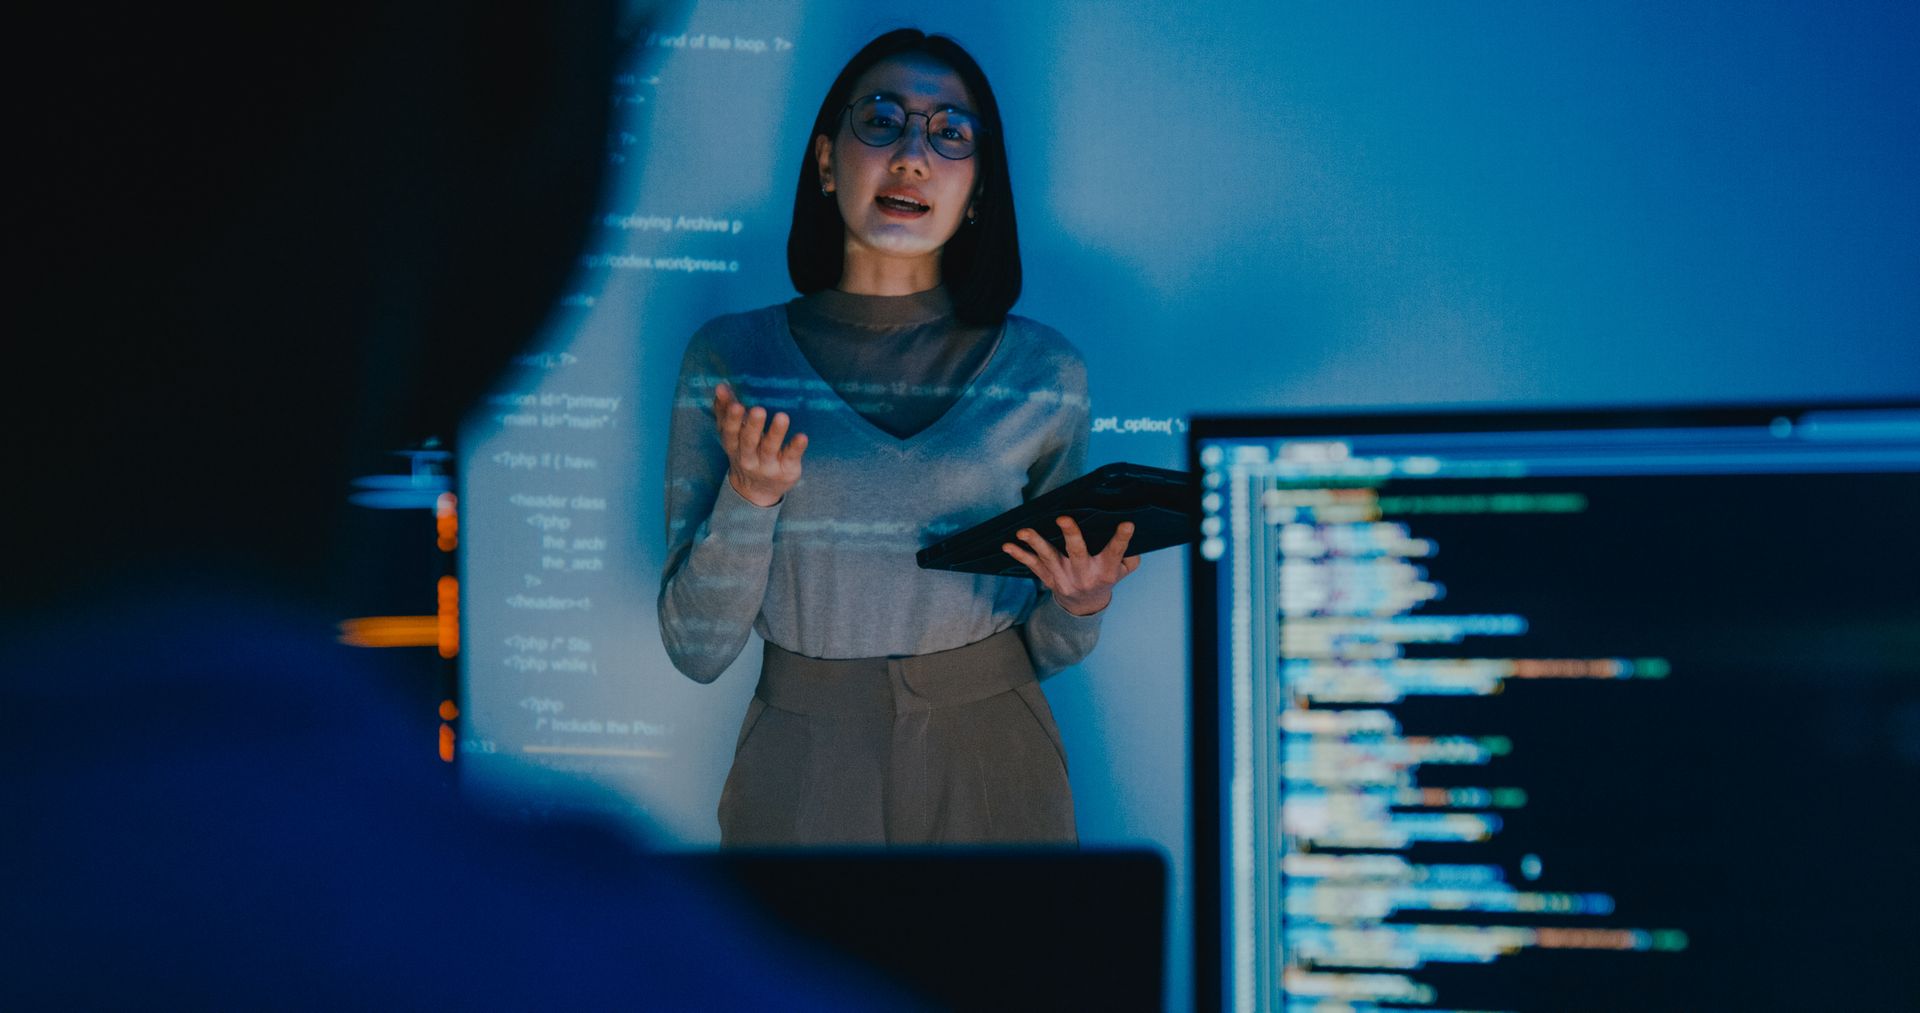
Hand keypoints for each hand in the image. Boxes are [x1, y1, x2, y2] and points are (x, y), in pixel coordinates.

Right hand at [713, 383, 807, 507]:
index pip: (729, 432)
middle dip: (753, 426)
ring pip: (770, 448)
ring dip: (776, 433)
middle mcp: (748, 457)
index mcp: (733, 446)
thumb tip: (721, 386)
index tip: (736, 404)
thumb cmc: (744, 452)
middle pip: (749, 441)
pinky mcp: (786, 469)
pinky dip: (796, 447)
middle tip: (758, 410)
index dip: (731, 419)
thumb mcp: (732, 436)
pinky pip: (791, 457)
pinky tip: (802, 436)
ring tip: (782, 417)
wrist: (755, 491)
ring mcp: (767, 465)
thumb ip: (725, 411)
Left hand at [1002, 516, 1141, 616]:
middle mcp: (1084, 574)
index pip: (1115, 552)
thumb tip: (1131, 535)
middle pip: (1078, 552)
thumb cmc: (1105, 578)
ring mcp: (1064, 577)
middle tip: (1063, 518)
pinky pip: (1032, 565)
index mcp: (1106, 571)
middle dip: (1071, 535)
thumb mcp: (1123, 571)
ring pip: (1049, 557)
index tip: (1127, 524)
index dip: (1121, 539)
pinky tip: (1007, 546)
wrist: (1084, 606)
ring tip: (1023, 531)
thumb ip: (1129, 555)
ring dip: (1036, 543)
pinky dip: (1019, 555)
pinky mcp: (1048, 578)